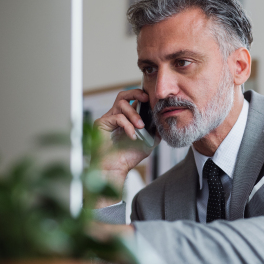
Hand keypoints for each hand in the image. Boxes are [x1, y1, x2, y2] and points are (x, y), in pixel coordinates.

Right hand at [92, 89, 159, 206]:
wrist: (115, 169)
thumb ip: (154, 132)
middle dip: (136, 93)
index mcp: (125, 119)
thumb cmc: (128, 158)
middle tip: (146, 99)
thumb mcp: (147, 143)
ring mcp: (107, 119)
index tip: (151, 99)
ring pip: (121, 104)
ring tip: (140, 127)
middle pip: (123, 95)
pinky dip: (128, 126)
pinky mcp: (101, 123)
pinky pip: (117, 117)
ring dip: (134, 114)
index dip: (140, 96)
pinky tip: (132, 136)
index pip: (131, 101)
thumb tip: (163, 123)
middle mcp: (114, 117)